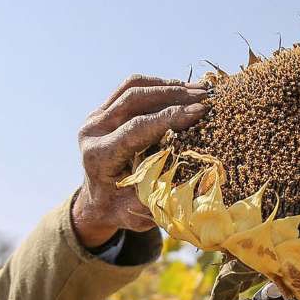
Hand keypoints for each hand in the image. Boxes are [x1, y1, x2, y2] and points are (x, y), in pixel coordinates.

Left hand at [72, 75, 208, 248]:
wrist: (97, 203)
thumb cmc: (120, 210)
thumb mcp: (137, 213)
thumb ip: (161, 195)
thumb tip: (196, 175)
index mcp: (100, 156)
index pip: (136, 128)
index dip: (169, 118)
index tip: (199, 111)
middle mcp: (93, 132)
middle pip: (134, 99)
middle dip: (174, 95)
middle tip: (206, 96)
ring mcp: (96, 117)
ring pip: (133, 87)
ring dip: (169, 86)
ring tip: (200, 90)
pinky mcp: (104, 109)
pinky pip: (131, 87)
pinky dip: (159, 86)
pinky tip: (183, 90)